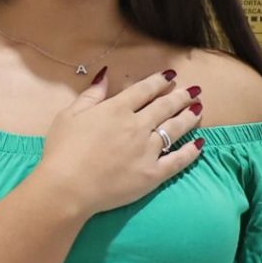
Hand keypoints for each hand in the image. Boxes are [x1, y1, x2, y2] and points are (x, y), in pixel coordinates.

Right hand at [35, 68, 203, 214]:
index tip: (171, 75)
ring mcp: (147, 150)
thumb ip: (90, 95)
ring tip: (199, 109)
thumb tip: (105, 75)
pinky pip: (178, 160)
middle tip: (193, 90)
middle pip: (165, 106)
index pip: (144, 90)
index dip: (159, 81)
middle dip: (181, 96)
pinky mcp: (153, 174)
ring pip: (175, 129)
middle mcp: (136, 126)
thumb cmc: (62, 151)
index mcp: (116, 110)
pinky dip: (191, 151)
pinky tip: (199, 144)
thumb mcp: (68, 116)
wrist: (67, 187)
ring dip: (189, 117)